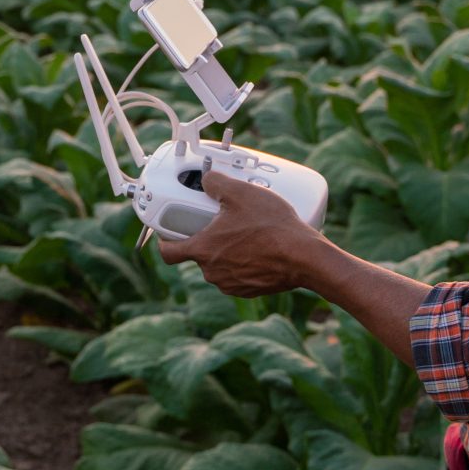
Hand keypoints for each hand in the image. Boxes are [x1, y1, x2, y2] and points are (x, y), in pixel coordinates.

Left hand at [156, 171, 328, 296]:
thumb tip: (206, 179)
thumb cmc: (271, 226)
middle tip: (220, 222)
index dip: (164, 241)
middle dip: (206, 239)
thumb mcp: (241, 193)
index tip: (169, 232)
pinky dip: (242, 263)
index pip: (168, 253)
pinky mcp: (248, 290)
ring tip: (244, 233)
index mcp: (203, 250)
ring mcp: (231, 283)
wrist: (303, 257)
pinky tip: (258, 248)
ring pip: (218, 265)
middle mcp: (212, 271)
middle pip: (197, 255)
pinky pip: (237, 275)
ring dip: (225, 252)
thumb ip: (216, 183)